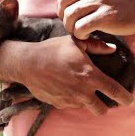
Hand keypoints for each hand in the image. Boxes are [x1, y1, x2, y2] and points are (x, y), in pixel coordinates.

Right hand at [14, 35, 133, 115]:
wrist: (27, 63)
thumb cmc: (51, 50)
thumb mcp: (74, 42)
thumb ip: (96, 46)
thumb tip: (111, 49)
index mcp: (90, 76)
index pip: (116, 93)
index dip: (126, 98)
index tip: (127, 98)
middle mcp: (81, 92)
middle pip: (102, 110)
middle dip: (104, 105)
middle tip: (99, 96)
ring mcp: (68, 100)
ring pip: (84, 107)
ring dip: (84, 100)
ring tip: (75, 86)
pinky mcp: (57, 103)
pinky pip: (68, 104)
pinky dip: (69, 98)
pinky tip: (62, 86)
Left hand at [57, 0, 134, 39]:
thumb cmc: (125, 2)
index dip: (62, 4)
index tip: (67, 13)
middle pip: (64, 2)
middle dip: (63, 16)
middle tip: (70, 24)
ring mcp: (102, 0)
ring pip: (70, 15)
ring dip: (70, 27)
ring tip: (77, 31)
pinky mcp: (106, 16)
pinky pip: (80, 27)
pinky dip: (79, 34)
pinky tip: (85, 35)